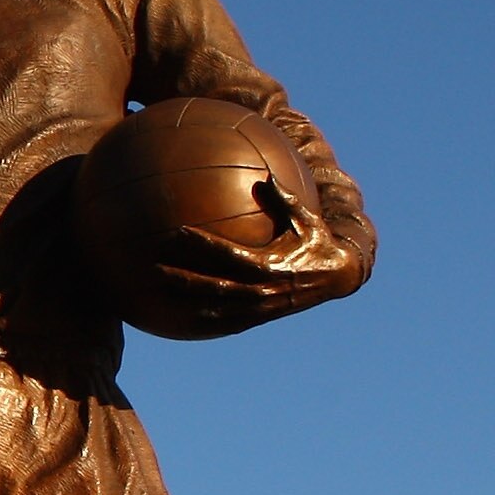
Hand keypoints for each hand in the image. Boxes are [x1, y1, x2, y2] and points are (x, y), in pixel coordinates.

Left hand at [137, 182, 368, 330]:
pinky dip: (205, 318)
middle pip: (215, 286)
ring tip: (160, 293)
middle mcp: (263, 288)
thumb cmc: (318, 242)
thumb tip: (264, 175)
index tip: (179, 232)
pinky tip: (182, 315)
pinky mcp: (261, 316)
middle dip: (184, 278)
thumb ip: (284, 199)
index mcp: (270, 264)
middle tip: (155, 269)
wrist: (339, 277)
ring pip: (217, 306)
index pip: (229, 253)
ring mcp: (261, 306)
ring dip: (188, 301)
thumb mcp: (305, 218)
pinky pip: (229, 320)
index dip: (204, 244)